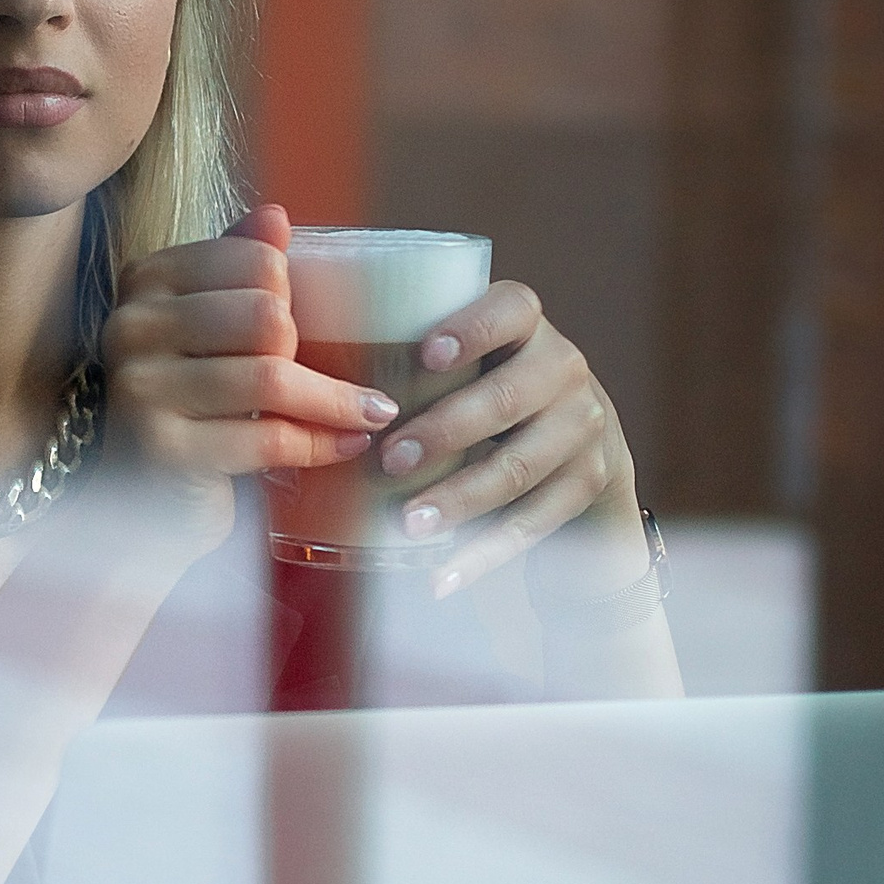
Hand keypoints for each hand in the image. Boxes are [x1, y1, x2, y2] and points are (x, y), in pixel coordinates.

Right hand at [104, 203, 401, 531]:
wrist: (148, 496)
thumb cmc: (195, 400)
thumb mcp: (214, 327)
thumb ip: (240, 268)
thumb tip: (276, 217)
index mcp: (146, 279)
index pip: (255, 261)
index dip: (293, 295)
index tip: (302, 329)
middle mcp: (131, 326)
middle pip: (266, 316)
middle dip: (307, 350)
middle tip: (322, 378)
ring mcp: (139, 389)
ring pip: (270, 378)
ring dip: (334, 402)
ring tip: (371, 412)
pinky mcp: (160, 450)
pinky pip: (266, 440)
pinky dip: (318, 444)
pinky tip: (347, 445)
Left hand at [369, 280, 646, 600]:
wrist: (577, 449)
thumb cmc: (485, 396)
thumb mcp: (467, 363)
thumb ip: (409, 357)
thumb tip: (296, 378)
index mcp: (527, 326)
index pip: (511, 308)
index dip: (472, 328)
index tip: (425, 354)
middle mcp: (564, 367)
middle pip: (509, 395)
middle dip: (446, 429)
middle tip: (389, 459)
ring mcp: (583, 427)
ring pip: (520, 464)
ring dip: (461, 497)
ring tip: (409, 522)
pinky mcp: (586, 483)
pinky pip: (536, 521)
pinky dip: (485, 552)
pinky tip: (444, 575)